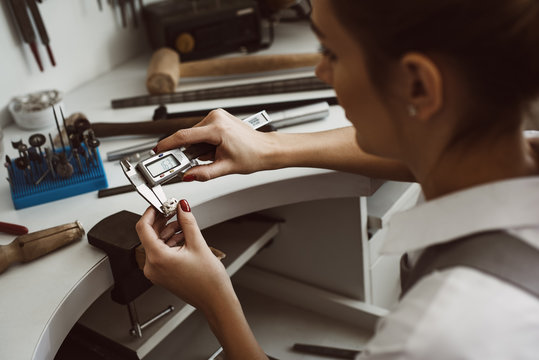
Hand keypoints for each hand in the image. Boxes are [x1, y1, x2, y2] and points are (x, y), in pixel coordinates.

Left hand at [135, 199, 234, 311]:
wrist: (215, 300)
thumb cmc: (209, 281)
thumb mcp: (198, 244)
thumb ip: (187, 221)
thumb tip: (182, 207)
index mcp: (158, 258)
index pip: (143, 228)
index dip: (150, 212)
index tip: (159, 204)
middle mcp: (152, 267)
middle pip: (149, 235)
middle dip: (162, 221)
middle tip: (175, 210)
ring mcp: (156, 272)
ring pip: (156, 243)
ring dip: (168, 231)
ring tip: (184, 225)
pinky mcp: (162, 274)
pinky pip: (161, 252)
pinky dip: (170, 242)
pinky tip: (183, 237)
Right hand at [154, 109, 274, 181]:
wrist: (267, 149)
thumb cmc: (253, 155)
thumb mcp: (225, 168)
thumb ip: (203, 173)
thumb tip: (187, 176)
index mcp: (216, 128)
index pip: (184, 136)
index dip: (168, 145)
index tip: (158, 151)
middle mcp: (215, 118)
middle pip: (189, 136)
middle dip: (190, 152)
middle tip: (197, 163)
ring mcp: (217, 116)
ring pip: (195, 135)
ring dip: (199, 148)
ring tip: (215, 156)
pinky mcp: (218, 118)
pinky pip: (202, 132)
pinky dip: (204, 143)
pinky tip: (216, 149)